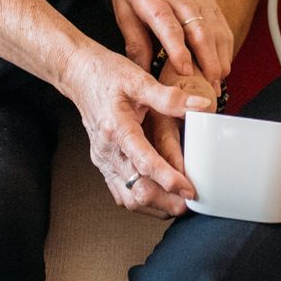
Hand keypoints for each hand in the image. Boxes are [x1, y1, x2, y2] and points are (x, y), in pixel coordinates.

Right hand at [60, 46, 211, 219]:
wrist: (79, 74)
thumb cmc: (107, 74)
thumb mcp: (139, 79)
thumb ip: (170, 97)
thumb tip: (201, 105)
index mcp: (117, 128)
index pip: (144, 163)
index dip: (169, 180)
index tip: (189, 190)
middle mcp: (108, 150)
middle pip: (137, 190)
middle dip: (166, 202)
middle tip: (190, 203)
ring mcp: (103, 160)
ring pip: (129, 198)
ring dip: (155, 206)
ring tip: (178, 204)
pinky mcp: (103, 163)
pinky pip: (121, 192)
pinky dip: (142, 200)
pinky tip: (158, 198)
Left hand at [108, 0, 232, 85]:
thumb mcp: (122, 13)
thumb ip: (135, 43)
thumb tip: (144, 75)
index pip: (168, 25)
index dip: (178, 49)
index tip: (184, 71)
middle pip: (199, 29)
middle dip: (207, 60)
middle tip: (208, 86)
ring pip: (215, 28)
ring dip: (220, 57)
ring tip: (217, 83)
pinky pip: (222, 25)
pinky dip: (225, 47)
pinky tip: (223, 66)